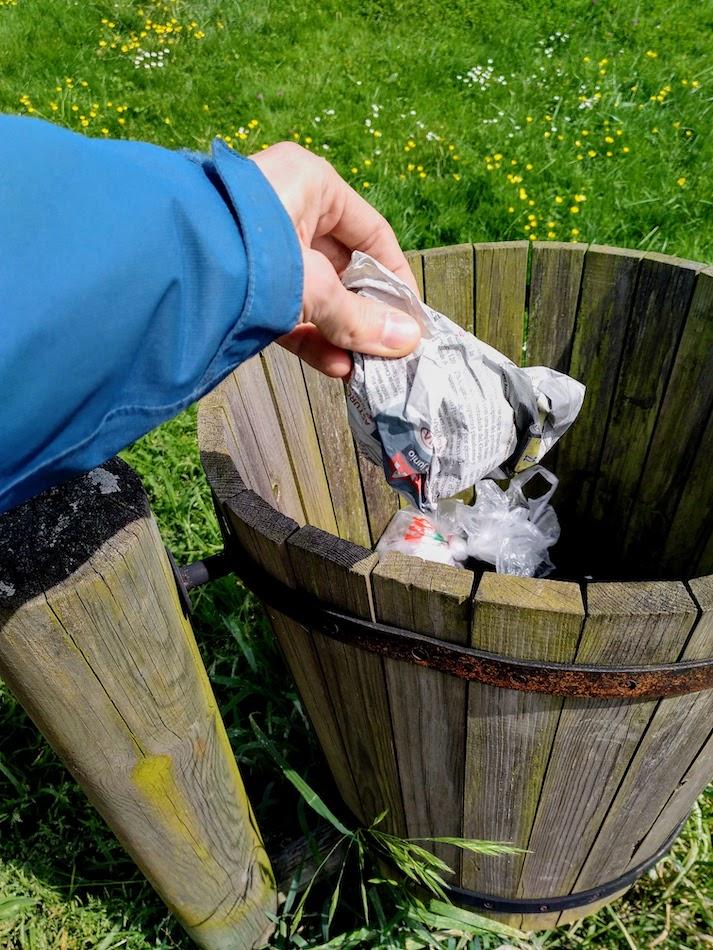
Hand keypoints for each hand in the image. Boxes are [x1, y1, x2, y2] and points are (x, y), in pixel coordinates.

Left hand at [250, 142, 420, 376]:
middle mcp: (287, 209)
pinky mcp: (241, 281)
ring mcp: (262, 247)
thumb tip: (409, 342)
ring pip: (315, 294)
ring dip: (339, 332)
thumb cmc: (250, 256)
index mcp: (311, 185)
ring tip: (363, 367)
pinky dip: (309, 337)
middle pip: (343, 268)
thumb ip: (358, 317)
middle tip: (388, 348)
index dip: (394, 277)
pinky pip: (286, 310)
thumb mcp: (313, 287)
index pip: (371, 233)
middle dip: (365, 314)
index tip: (411, 316)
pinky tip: (334, 367)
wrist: (167, 268)